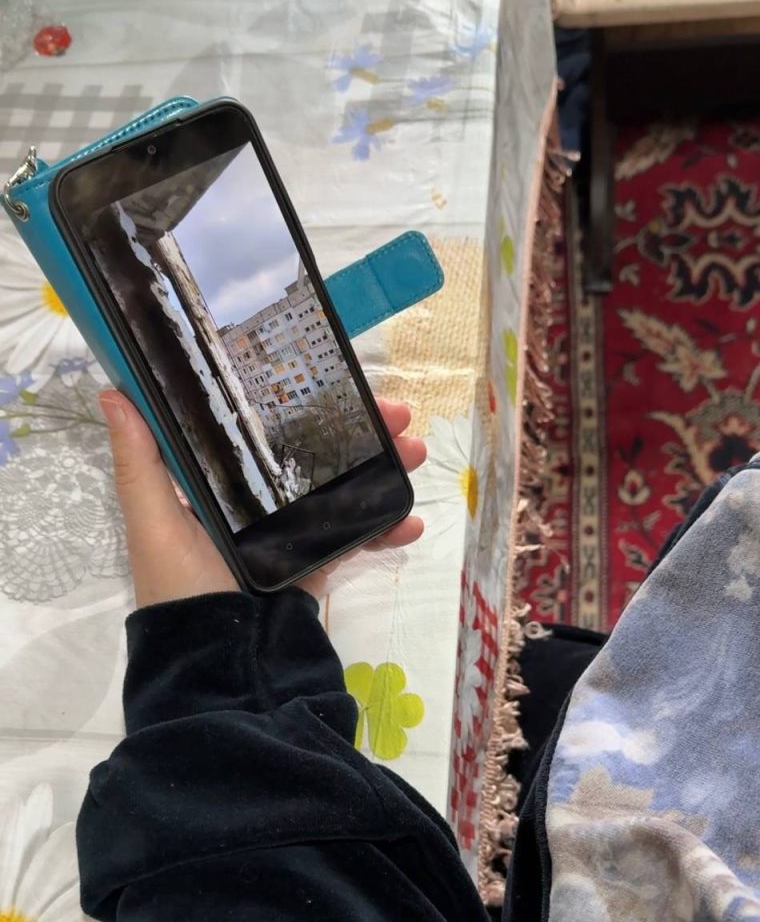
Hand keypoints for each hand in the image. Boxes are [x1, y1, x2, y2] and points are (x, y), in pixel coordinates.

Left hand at [100, 390, 425, 607]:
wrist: (221, 663)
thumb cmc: (182, 586)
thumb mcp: (154, 522)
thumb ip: (141, 463)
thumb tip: (112, 392)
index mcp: (219, 483)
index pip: (264, 427)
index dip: (301, 401)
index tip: (338, 377)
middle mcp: (257, 500)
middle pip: (315, 451)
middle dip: (360, 429)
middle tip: (397, 413)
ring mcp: (291, 531)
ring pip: (343, 486)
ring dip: (383, 469)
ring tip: (414, 454)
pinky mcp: (315, 562)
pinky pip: (355, 536)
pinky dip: (386, 528)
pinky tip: (412, 521)